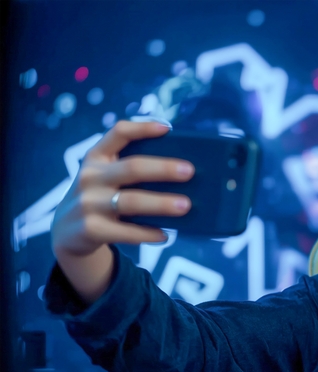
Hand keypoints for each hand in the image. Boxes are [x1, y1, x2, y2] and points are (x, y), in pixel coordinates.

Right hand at [51, 120, 193, 258]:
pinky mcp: (89, 229)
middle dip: (163, 168)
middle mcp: (90, 177)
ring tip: (186, 206)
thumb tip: (180, 176)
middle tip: (190, 172)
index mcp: (96, 158)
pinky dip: (147, 233)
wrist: (67, 233)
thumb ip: (131, 172)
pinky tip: (165, 235)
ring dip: (161, 203)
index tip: (167, 128)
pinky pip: (124, 231)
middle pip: (132, 168)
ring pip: (131, 201)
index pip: (118, 133)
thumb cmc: (101, 199)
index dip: (142, 128)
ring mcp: (88, 203)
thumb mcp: (106, 178)